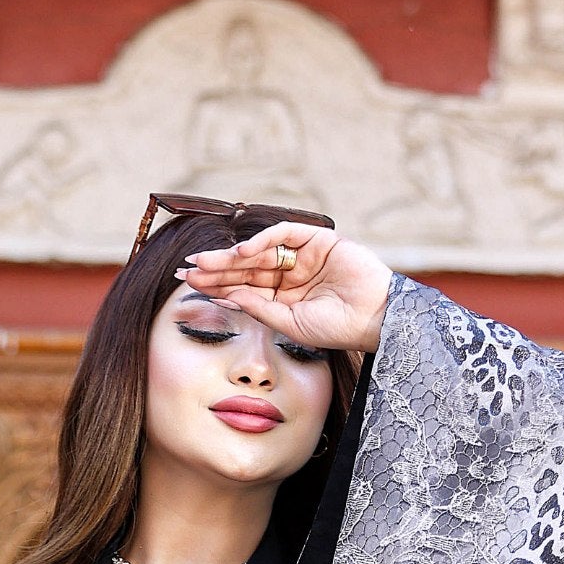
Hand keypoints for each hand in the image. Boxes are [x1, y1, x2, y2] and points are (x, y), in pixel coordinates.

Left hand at [176, 223, 392, 354]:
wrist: (375, 318)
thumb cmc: (338, 329)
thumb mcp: (290, 324)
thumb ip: (261, 308)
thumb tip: (229, 295)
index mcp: (284, 298)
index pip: (244, 288)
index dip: (218, 285)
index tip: (190, 285)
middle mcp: (291, 275)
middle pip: (247, 268)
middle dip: (217, 268)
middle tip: (188, 268)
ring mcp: (303, 256)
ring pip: (260, 251)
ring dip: (232, 255)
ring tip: (205, 262)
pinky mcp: (317, 239)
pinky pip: (283, 234)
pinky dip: (261, 240)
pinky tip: (241, 252)